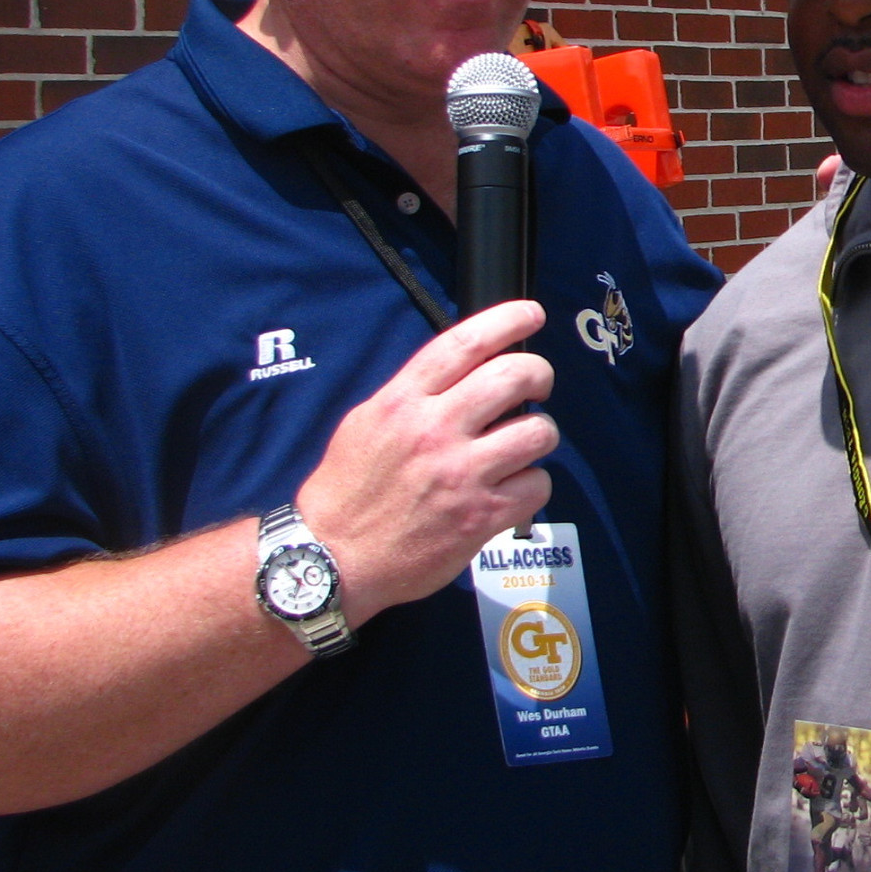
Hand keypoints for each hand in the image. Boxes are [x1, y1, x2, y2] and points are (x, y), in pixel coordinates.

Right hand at [293, 302, 557, 625]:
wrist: (331, 557)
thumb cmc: (348, 489)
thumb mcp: (366, 423)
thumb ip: (414, 394)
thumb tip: (464, 370)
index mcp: (403, 402)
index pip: (464, 343)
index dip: (507, 320)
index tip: (531, 314)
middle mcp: (435, 430)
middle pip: (514, 377)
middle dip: (539, 374)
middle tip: (537, 385)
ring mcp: (462, 474)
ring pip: (538, 431)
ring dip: (538, 435)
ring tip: (520, 446)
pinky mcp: (482, 516)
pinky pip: (538, 484)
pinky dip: (532, 485)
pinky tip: (511, 490)